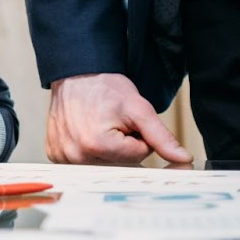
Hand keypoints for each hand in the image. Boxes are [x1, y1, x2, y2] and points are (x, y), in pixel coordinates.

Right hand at [46, 73, 192, 164]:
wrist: (76, 74)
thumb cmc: (105, 87)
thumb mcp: (139, 109)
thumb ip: (162, 137)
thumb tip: (184, 160)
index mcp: (98, 146)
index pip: (139, 157)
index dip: (139, 138)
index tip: (128, 122)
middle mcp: (76, 156)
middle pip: (120, 164)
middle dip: (124, 147)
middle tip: (114, 124)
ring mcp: (63, 157)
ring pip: (104, 164)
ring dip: (108, 150)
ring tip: (99, 127)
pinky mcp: (55, 155)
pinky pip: (84, 162)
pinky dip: (90, 151)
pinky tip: (86, 133)